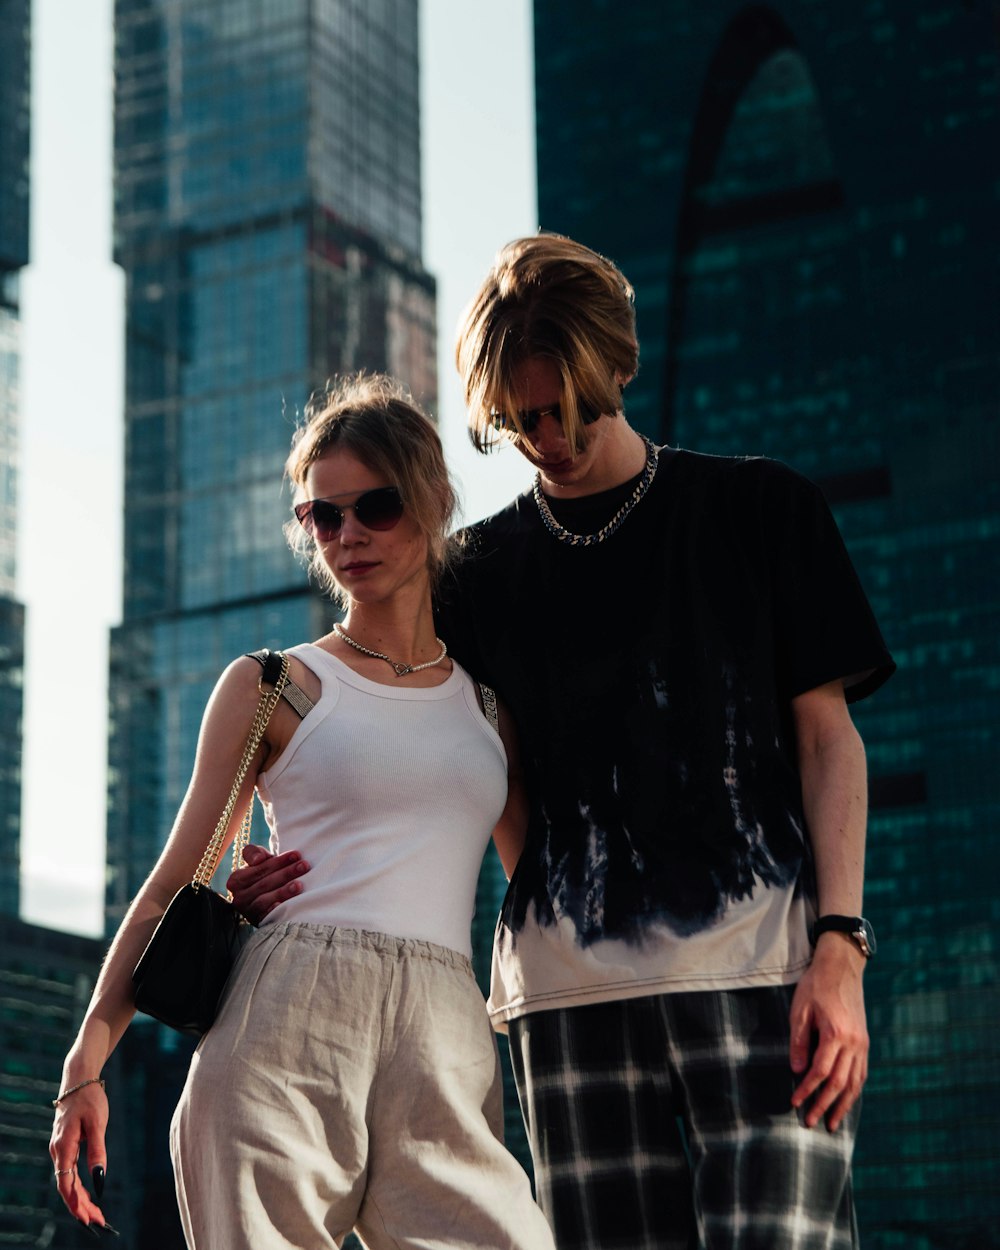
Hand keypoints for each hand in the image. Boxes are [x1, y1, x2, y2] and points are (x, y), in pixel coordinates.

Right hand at [50, 1083, 112, 1229]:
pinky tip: (88, 1194)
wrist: (78, 1079)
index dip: (76, 1203)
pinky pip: (69, 1171)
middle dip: (81, 1206)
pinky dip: (78, 1185)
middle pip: (66, 1186)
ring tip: (96, 1214)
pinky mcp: (65, 1145)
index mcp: (63, 1146)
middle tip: (98, 1222)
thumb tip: (100, 1178)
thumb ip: (98, 1151)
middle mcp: (58, 1150)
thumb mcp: (98, 1124)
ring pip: (67, 1180)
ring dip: (80, 1198)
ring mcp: (60, 1148)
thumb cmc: (90, 1099)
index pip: (66, 1184)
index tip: (89, 1219)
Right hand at [227, 844, 309, 923]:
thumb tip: (258, 859)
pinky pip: (266, 916)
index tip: (296, 855)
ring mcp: (248, 911)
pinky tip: (286, 905)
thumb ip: (254, 853)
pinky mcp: (257, 922)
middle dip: (286, 873)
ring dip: (283, 891)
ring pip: (264, 899)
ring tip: (300, 884)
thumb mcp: (260, 863)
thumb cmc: (265, 877)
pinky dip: (275, 910)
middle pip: (264, 883)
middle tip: (304, 865)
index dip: (278, 861)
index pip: (258, 868)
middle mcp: (239, 896)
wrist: (268, 902)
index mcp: (236, 880)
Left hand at [789, 934, 868, 1131]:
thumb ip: (799, 1042)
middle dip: (824, 1105)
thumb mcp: (800, 1011)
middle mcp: (853, 1043)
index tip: (795, 1103)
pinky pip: (861, 1073)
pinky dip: (854, 1090)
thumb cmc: (816, 986)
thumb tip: (796, 1070)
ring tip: (832, 1123)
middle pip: (840, 1083)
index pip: (820, 1072)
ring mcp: (862, 1044)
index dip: (807, 1090)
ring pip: (855, 1083)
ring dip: (843, 1105)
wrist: (842, 967)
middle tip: (811, 1123)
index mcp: (835, 1034)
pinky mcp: (865, 1042)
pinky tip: (847, 1101)